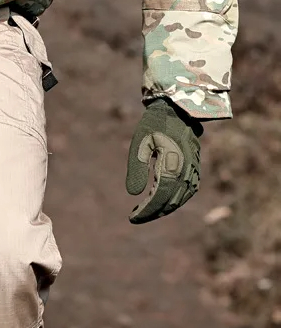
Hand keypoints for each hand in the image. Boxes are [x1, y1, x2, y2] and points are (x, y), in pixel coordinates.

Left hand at [126, 98, 202, 223]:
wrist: (177, 109)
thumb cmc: (154, 125)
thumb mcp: (139, 145)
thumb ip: (136, 169)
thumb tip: (134, 194)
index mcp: (172, 164)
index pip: (160, 196)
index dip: (146, 210)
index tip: (132, 217)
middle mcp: (186, 170)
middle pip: (171, 201)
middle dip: (153, 212)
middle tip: (135, 217)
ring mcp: (193, 169)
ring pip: (181, 198)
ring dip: (164, 208)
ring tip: (147, 213)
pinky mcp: (195, 167)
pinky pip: (189, 190)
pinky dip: (176, 200)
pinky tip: (162, 203)